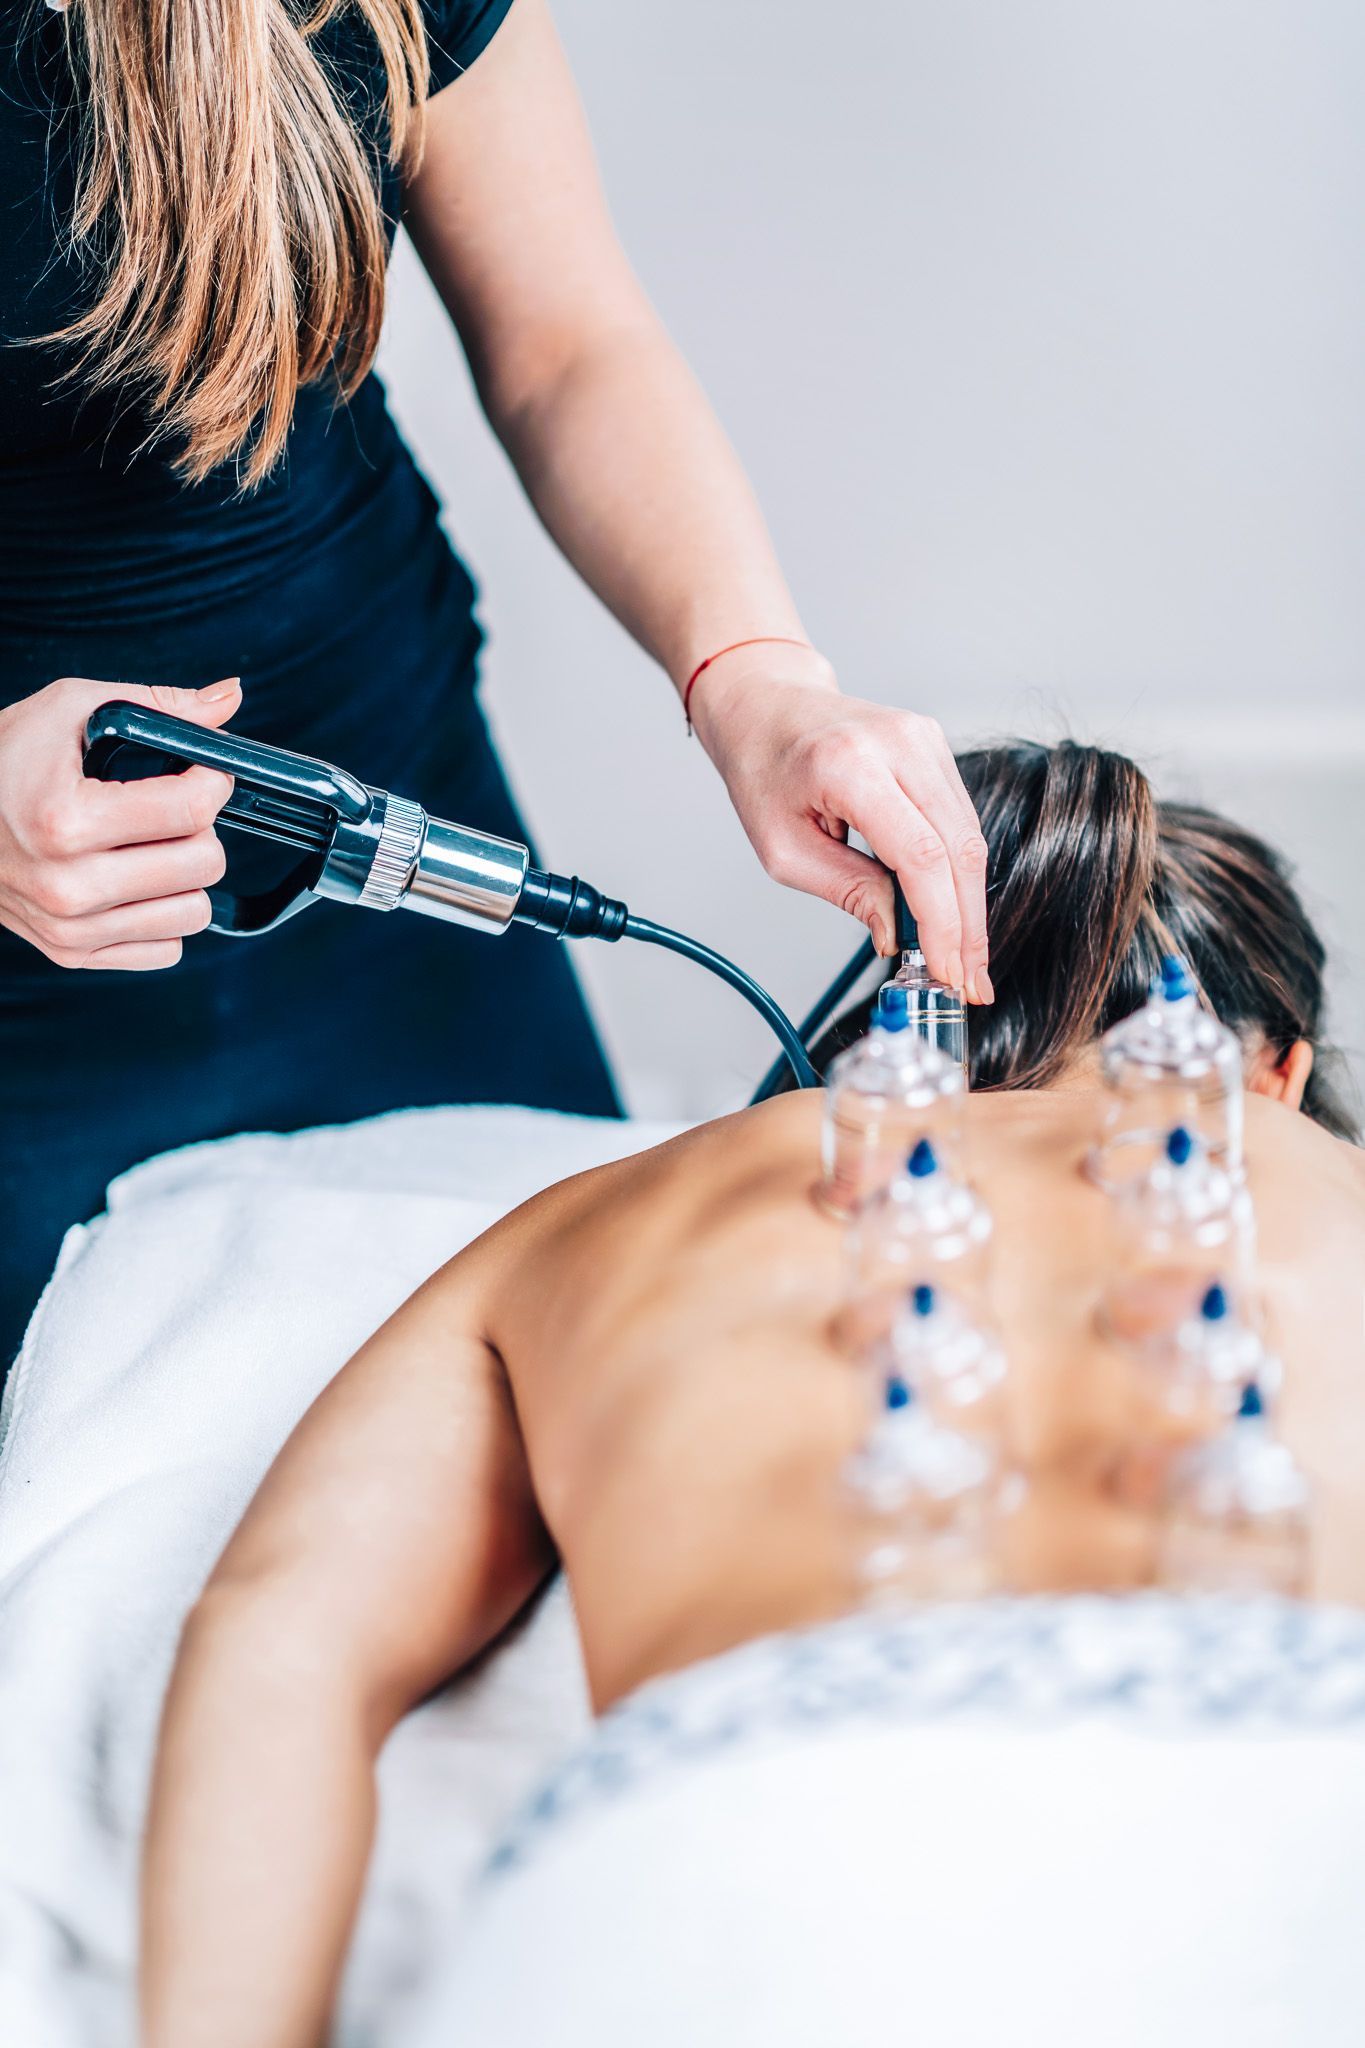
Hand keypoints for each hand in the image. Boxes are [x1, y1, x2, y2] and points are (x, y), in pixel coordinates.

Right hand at [0, 676, 240, 970]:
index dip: (212, 781)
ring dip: (188, 877)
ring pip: (194, 913)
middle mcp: (68, 884)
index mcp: (67, 819)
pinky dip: (164, 916)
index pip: (190, 810)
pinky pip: (168, 949)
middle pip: (202, 865)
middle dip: (203, 828)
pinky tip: (137, 883)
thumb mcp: (70, 710)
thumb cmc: (3, 760)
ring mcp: (70, 927)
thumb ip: (157, 705)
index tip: (205, 772)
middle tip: (177, 809)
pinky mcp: (73, 953)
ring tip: (155, 847)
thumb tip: (231, 694)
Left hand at [690, 650, 991, 999]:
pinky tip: (952, 912)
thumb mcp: (784, 849)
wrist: (764, 703)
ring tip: (963, 959)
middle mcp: (898, 745)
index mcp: (850, 768)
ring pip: (970, 836)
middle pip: (959, 849)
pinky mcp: (934, 744)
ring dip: (969, 905)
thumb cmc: (762, 771)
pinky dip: (959, 871)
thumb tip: (897, 934)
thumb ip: (847, 890)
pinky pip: (960, 818)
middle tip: (968, 982)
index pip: (921, 857)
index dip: (942, 923)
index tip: (947, 972)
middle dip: (967, 925)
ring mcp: (923, 739)